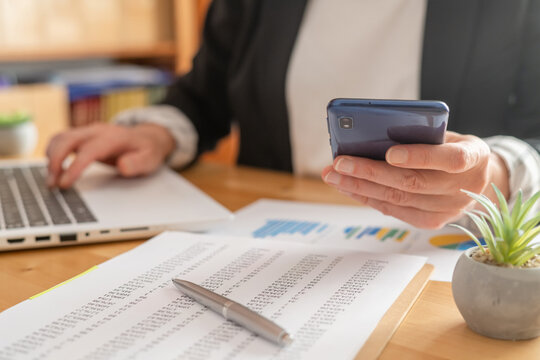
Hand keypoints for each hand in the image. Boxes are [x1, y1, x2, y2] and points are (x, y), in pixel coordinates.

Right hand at [47, 123, 174, 188]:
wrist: (147, 137)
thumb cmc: (147, 150)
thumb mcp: (150, 159)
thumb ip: (137, 163)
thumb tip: (122, 166)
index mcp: (113, 137)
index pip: (89, 150)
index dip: (74, 167)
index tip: (65, 183)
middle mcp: (97, 131)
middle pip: (67, 140)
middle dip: (55, 162)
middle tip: (53, 185)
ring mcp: (88, 132)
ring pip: (60, 138)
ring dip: (51, 158)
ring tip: (52, 181)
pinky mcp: (82, 136)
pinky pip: (61, 140)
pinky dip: (53, 153)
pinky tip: (54, 170)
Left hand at [321, 131, 509, 228]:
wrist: (479, 181)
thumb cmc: (454, 149)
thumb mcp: (450, 135)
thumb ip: (423, 135)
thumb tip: (375, 134)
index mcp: (473, 158)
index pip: (449, 159)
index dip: (419, 157)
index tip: (390, 153)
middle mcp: (462, 188)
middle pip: (412, 182)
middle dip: (370, 171)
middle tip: (340, 162)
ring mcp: (447, 209)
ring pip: (397, 198)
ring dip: (360, 186)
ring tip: (334, 175)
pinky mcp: (431, 222)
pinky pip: (393, 209)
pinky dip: (367, 197)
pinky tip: (348, 186)